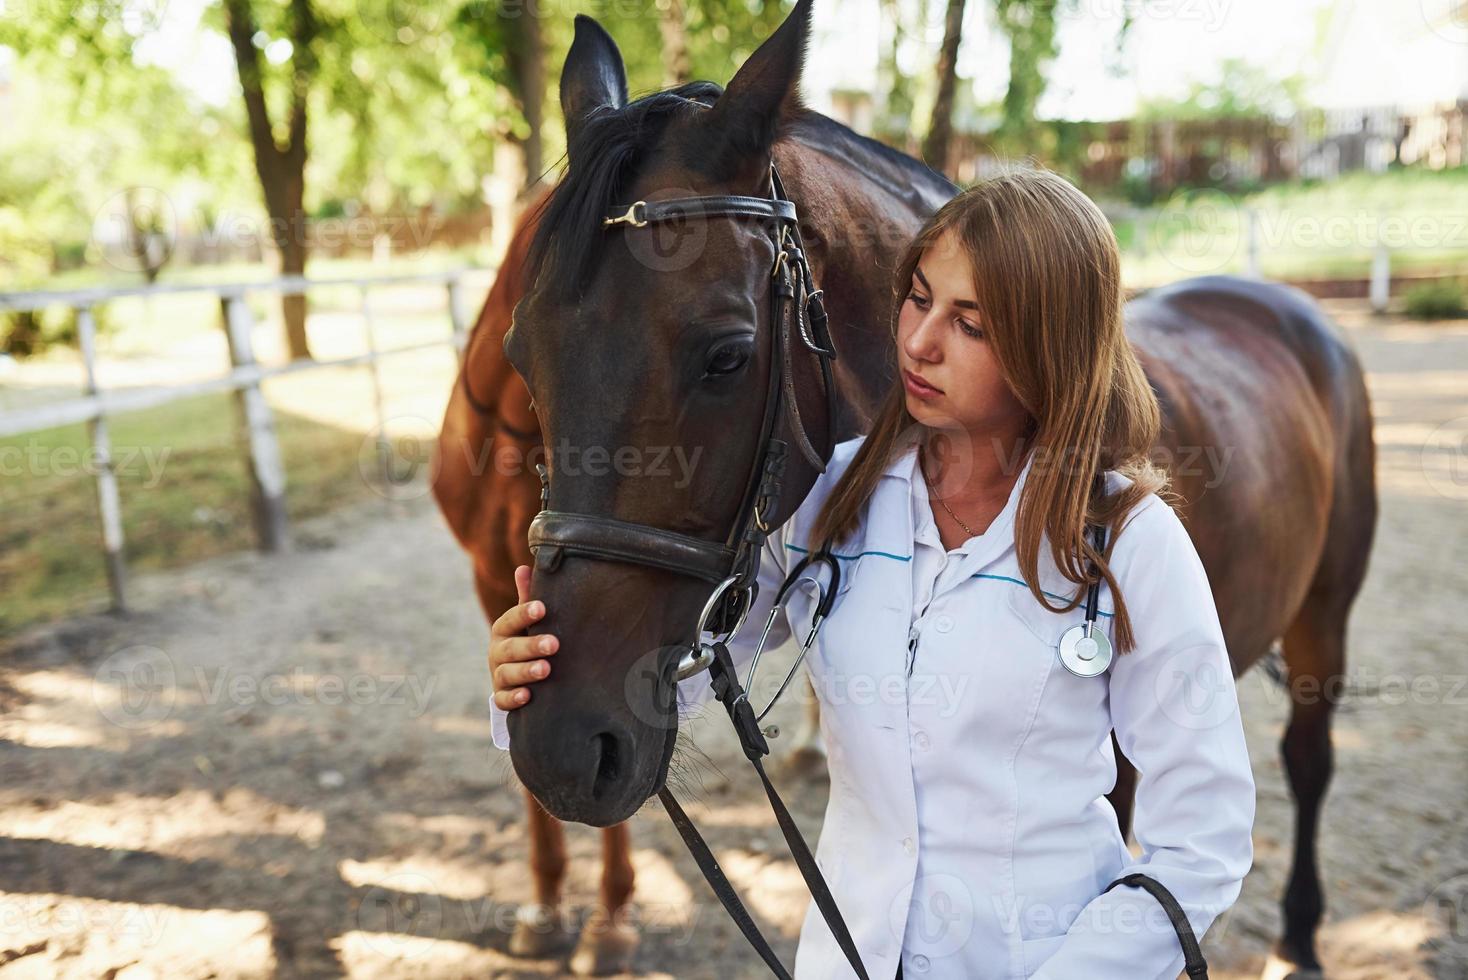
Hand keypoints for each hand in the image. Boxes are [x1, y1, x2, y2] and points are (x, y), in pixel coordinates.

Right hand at [488, 564, 557, 710]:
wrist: (516, 677)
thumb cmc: (526, 639)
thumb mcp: (527, 620)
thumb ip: (527, 598)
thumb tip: (523, 567)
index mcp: (503, 629)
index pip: (510, 619)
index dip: (524, 614)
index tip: (541, 608)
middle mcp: (497, 651)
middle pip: (510, 648)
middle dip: (531, 645)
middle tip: (554, 644)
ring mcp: (498, 675)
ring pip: (507, 673)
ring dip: (526, 671)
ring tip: (546, 669)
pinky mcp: (501, 696)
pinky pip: (503, 699)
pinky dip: (513, 698)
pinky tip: (527, 696)